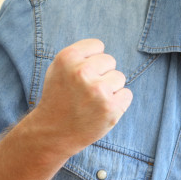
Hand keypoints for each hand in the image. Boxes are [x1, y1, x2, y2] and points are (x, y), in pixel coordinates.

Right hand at [27, 39, 132, 158]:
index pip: (98, 45)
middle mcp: (82, 71)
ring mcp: (97, 90)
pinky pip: (127, 94)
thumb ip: (80, 56)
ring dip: (110, 89)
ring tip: (92, 101)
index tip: (81, 74)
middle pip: (110, 60)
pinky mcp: (111, 107)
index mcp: (67, 58)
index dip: (92, 60)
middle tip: (86, 91)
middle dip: (101, 74)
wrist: (53, 133)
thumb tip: (103, 50)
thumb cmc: (59, 98)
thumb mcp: (58, 69)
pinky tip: (101, 110)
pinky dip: (118, 103)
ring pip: (119, 77)